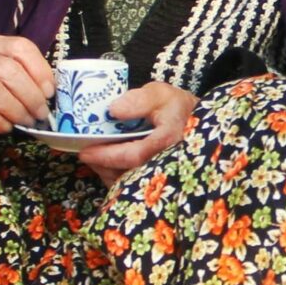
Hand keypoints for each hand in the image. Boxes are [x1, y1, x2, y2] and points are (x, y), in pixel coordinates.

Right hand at [0, 33, 57, 143]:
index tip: (50, 93)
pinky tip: (6, 127)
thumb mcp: (9, 79)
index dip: (40, 71)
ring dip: (16, 109)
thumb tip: (54, 93)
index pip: (20, 48)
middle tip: (41, 114)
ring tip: (26, 122)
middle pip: (8, 70)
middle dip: (31, 95)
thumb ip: (28, 77)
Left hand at [77, 82, 198, 187]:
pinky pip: (133, 189)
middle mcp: (167, 163)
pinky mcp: (159, 185)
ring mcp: (164, 177)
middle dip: (103, 166)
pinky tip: (110, 166)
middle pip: (128, 176)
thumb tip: (113, 110)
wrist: (199, 127)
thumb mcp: (161, 95)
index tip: (86, 151)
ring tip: (96, 158)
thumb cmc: (177, 110)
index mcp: (168, 140)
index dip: (107, 156)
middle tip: (86, 155)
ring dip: (108, 173)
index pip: (134, 155)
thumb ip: (139, 99)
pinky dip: (117, 179)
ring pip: (130, 186)